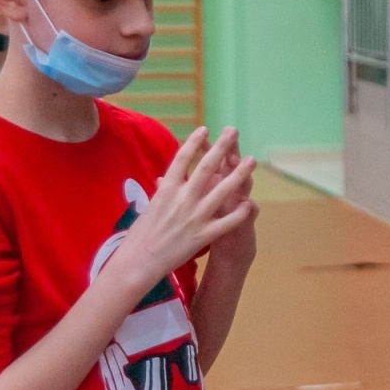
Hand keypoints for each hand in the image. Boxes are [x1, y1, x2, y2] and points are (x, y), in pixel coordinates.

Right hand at [109, 127, 255, 288]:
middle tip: (233, 131)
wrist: (139, 260)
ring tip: (251, 160)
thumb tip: (165, 178)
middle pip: (205, 168)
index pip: (181, 159)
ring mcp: (194, 216)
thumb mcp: (150, 206)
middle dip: (221, 148)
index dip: (194, 142)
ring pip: (222, 191)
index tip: (205, 128)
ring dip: (238, 175)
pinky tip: (248, 203)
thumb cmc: (141, 234)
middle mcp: (182, 198)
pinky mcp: (203, 235)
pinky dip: (238, 213)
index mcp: (166, 189)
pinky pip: (226, 222)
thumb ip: (163, 191)